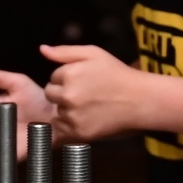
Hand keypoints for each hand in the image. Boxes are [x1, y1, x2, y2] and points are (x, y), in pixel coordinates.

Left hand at [39, 44, 156, 141]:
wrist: (140, 100)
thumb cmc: (117, 74)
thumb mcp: (93, 54)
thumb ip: (65, 51)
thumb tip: (42, 49)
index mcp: (69, 74)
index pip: (53, 77)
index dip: (67, 78)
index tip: (83, 80)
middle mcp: (68, 96)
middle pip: (50, 94)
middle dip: (62, 93)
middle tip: (84, 93)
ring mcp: (72, 115)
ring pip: (57, 111)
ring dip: (67, 109)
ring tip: (89, 105)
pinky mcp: (78, 132)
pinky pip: (63, 127)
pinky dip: (71, 123)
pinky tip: (88, 117)